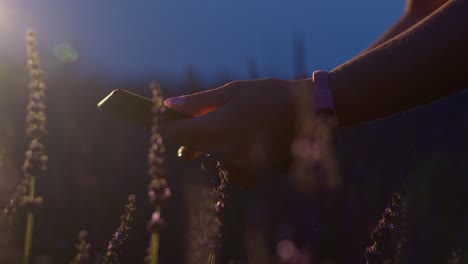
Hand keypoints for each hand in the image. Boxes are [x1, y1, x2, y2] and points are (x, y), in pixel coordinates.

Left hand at [163, 78, 313, 184]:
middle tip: (208, 118)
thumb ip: (200, 102)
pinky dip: (234, 156)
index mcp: (220, 125)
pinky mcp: (256, 173)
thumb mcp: (235, 90)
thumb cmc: (271, 94)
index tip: (176, 119)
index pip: (178, 134)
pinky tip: (248, 143)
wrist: (311, 113)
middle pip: (193, 147)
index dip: (172, 126)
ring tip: (238, 125)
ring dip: (216, 143)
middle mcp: (228, 149)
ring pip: (214, 156)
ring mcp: (242, 164)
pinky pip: (234, 168)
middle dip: (193, 135)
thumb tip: (169, 105)